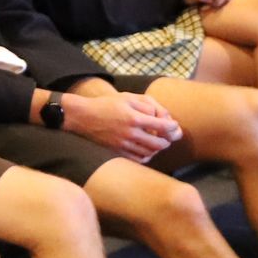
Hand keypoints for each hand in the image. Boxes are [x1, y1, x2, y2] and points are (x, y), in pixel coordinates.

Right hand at [57, 91, 181, 161]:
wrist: (83, 116)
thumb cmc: (107, 104)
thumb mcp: (127, 98)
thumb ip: (146, 105)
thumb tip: (162, 117)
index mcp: (134, 118)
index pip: (162, 126)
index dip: (172, 127)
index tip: (174, 126)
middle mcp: (130, 133)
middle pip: (159, 144)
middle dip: (167, 140)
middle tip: (169, 136)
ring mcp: (123, 144)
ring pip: (150, 153)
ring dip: (158, 149)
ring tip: (158, 143)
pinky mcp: (117, 152)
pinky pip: (138, 159)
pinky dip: (146, 156)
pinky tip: (146, 150)